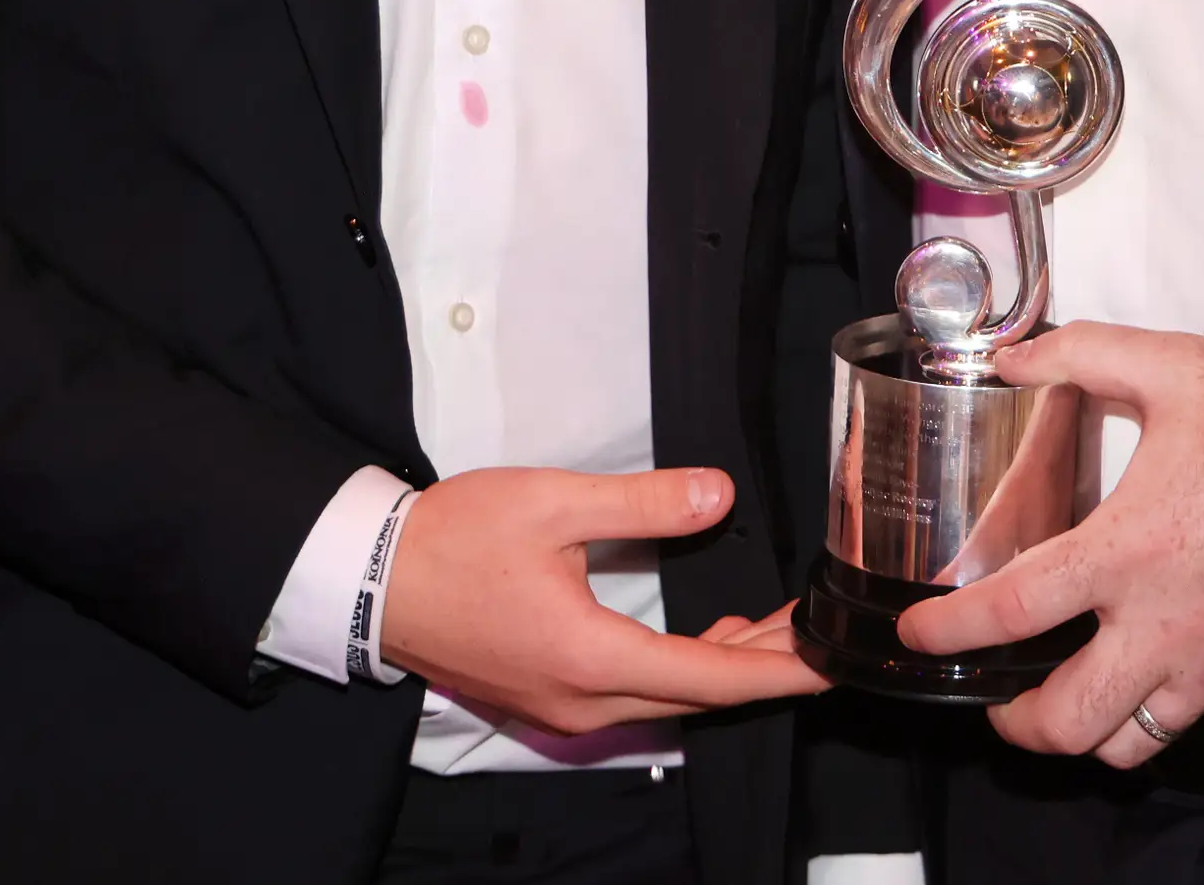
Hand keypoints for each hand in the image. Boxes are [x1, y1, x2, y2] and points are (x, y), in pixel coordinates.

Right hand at [378, 464, 828, 733]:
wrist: (371, 578)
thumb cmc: (454, 539)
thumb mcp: (552, 503)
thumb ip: (643, 503)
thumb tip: (719, 495)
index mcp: (591, 658)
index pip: (713, 676)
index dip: (781, 669)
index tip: (832, 661)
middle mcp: (583, 701)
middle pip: (698, 695)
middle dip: (764, 666)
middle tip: (815, 629)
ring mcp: (562, 708)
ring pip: (667, 699)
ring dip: (723, 667)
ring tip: (773, 628)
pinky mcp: (546, 698)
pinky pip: (633, 696)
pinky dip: (680, 670)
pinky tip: (705, 637)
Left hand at [894, 326, 1203, 768]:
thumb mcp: (1171, 366)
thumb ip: (1078, 356)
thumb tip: (1012, 358)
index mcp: (1128, 551)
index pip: (1012, 612)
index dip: (950, 634)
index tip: (920, 636)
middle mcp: (1165, 624)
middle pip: (1066, 721)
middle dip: (1016, 723)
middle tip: (999, 696)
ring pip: (1130, 743)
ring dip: (1090, 728)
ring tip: (1073, 695)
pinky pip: (1193, 720)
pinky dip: (1158, 710)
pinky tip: (1149, 669)